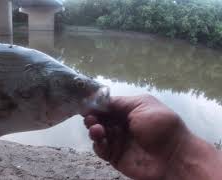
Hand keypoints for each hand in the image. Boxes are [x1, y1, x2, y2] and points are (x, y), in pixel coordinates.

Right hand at [84, 95, 221, 179]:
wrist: (173, 156)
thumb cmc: (160, 126)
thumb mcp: (141, 104)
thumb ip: (119, 102)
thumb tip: (98, 100)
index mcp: (129, 111)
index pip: (107, 106)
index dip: (96, 105)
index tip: (86, 104)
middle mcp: (121, 125)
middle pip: (100, 119)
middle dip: (92, 116)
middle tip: (89, 117)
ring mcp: (118, 141)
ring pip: (97, 134)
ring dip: (93, 129)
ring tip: (96, 129)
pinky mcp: (115, 156)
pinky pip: (101, 149)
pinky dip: (97, 144)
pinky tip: (100, 140)